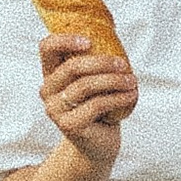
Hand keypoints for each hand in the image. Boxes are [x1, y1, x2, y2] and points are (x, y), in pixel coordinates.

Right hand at [37, 33, 137, 169]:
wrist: (97, 146)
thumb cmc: (99, 109)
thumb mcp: (96, 82)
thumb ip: (96, 62)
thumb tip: (114, 35)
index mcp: (52, 74)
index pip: (47, 47)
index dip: (65, 40)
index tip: (89, 41)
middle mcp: (48, 90)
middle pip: (71, 66)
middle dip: (102, 62)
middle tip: (124, 64)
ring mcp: (55, 110)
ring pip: (86, 85)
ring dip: (115, 81)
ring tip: (133, 82)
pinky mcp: (69, 125)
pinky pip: (97, 104)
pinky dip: (119, 98)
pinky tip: (132, 95)